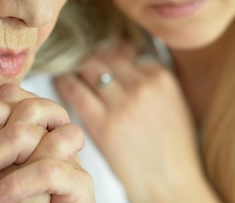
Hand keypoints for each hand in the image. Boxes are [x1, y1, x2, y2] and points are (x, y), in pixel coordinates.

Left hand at [54, 42, 218, 202]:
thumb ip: (152, 79)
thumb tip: (127, 54)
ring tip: (67, 68)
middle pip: (106, 56)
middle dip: (91, 57)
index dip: (109, 51)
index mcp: (161, 77)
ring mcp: (122, 104)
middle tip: (79, 61)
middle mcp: (142, 85)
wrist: (171, 184)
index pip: (125, 50)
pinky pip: (75, 91)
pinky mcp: (103, 123)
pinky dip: (64, 83)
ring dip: (76, 67)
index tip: (99, 53)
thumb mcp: (174, 103)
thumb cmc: (173, 149)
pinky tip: (60, 82)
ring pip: (89, 68)